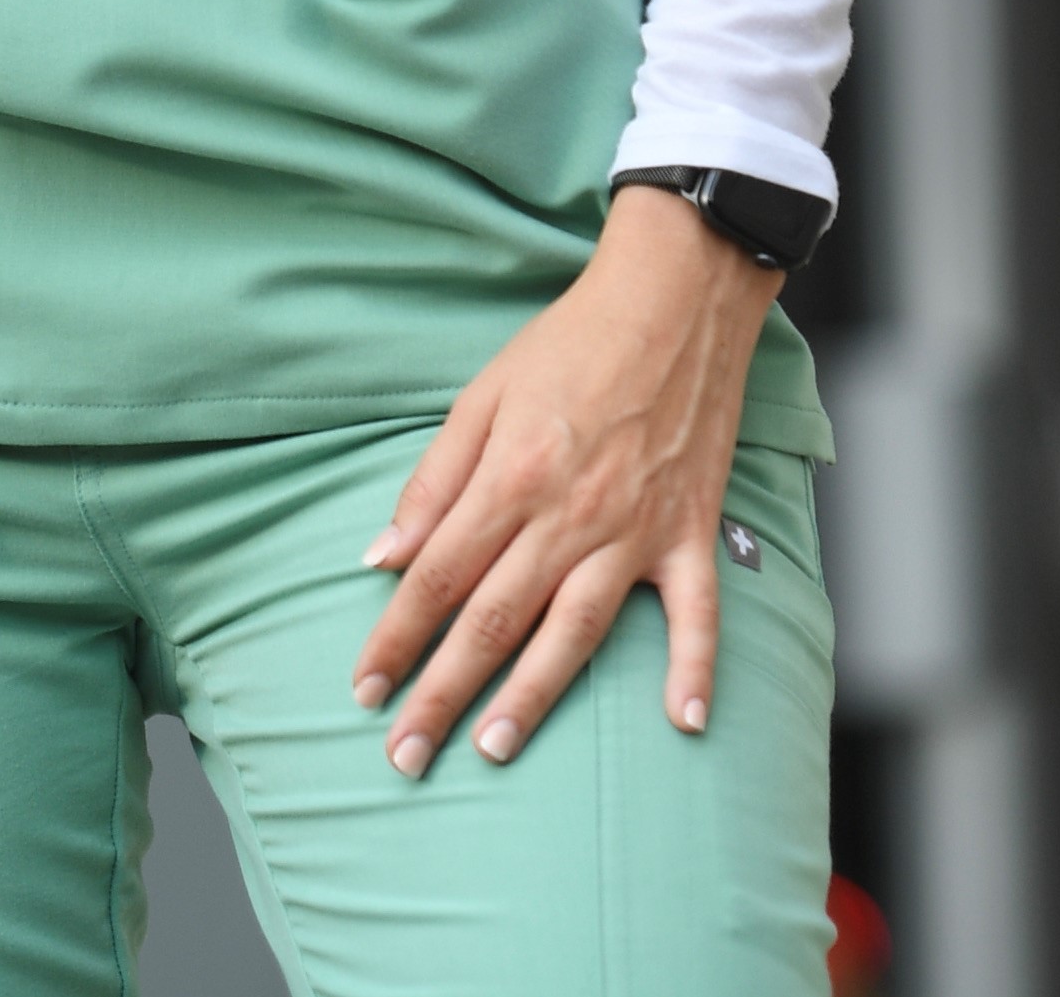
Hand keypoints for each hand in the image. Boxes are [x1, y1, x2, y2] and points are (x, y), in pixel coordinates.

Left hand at [350, 182, 778, 776]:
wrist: (669, 304)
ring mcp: (634, 531)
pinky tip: (682, 722)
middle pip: (493, 621)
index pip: (435, 578)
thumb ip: (433, 482)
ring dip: (532, 698)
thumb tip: (383, 556)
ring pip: (574, 633)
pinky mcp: (689, 533)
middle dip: (442, 692)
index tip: (364, 688)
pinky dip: (692, 669)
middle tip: (405, 755)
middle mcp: (567, 516)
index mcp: (508, 479)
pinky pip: (695, 616)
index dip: (394, 638)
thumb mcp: (481, 396)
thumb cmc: (568, 344)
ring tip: (492, 750)